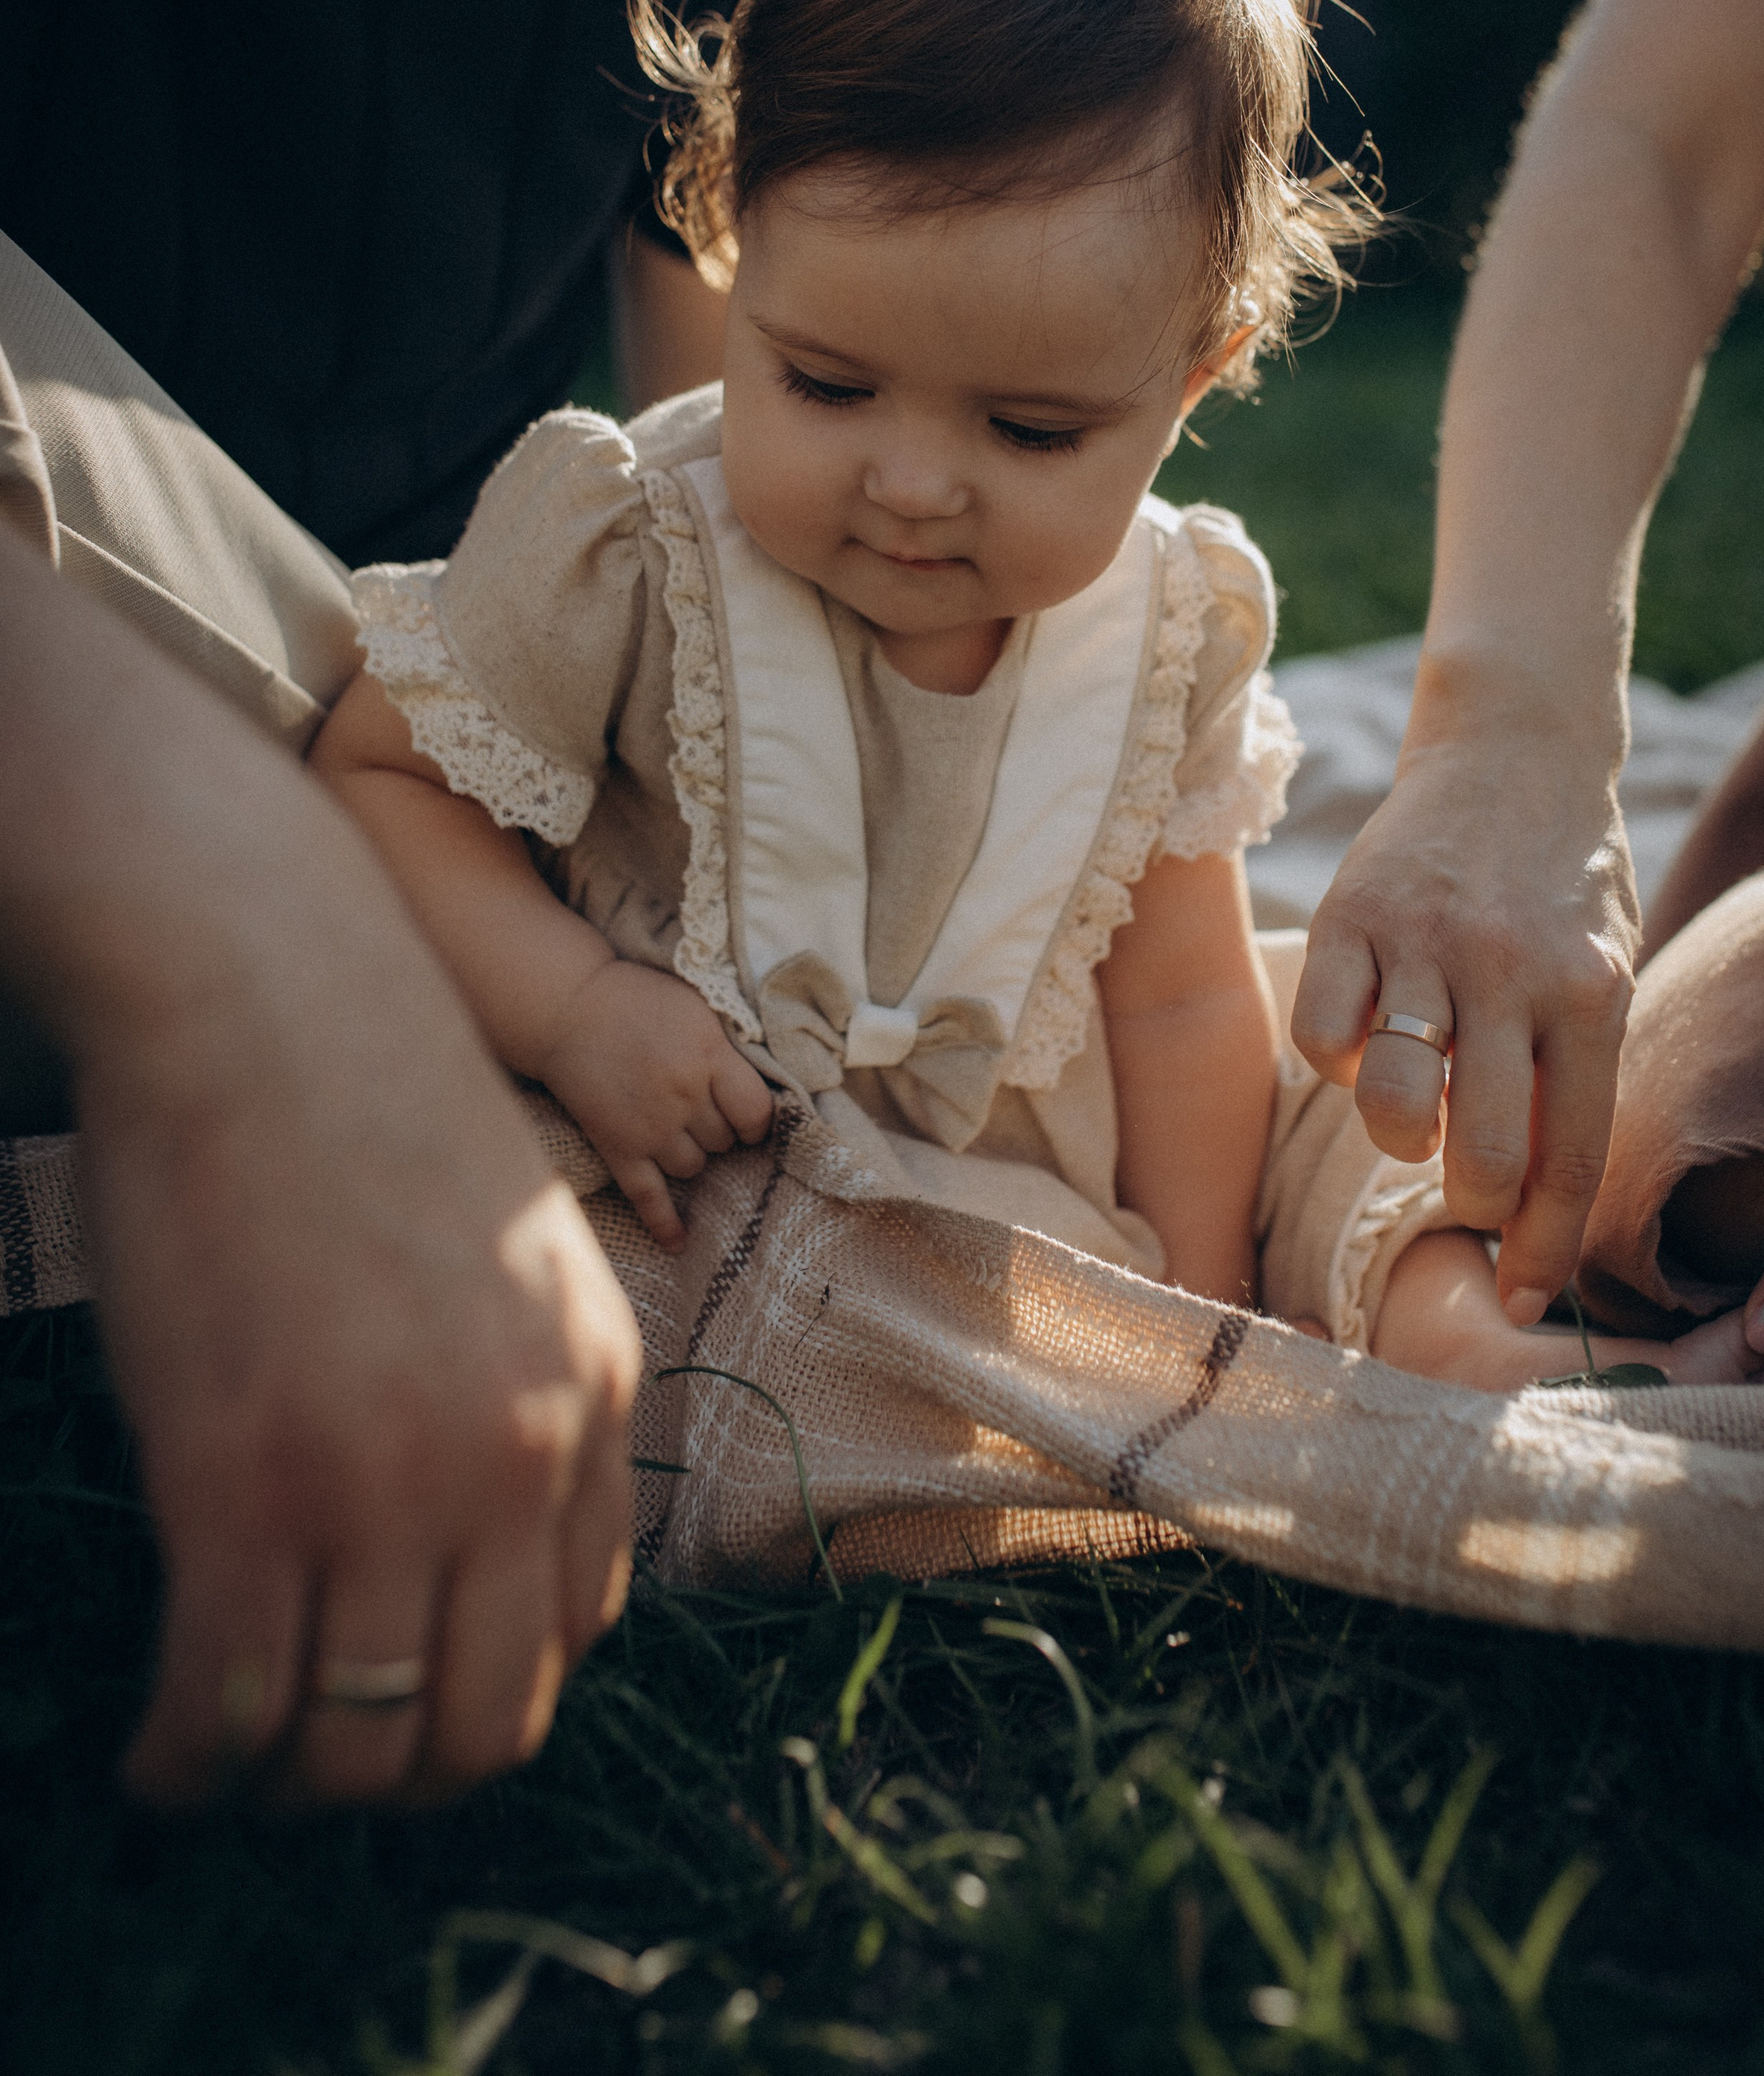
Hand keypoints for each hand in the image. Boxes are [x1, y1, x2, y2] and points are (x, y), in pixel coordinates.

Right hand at [0, 529, 641, 1808]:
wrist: (259, 990)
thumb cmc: (365, 1097)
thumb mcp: (512, 1245)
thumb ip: (518, 1381)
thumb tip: (472, 1523)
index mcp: (594, 1387)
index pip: (578, 1627)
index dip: (489, 1685)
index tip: (413, 1687)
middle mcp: (518, 1453)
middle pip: (485, 1720)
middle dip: (399, 1776)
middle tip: (316, 1763)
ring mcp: (386, 1478)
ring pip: (357, 1743)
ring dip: (286, 1786)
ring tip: (222, 1763)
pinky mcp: (246, 1485)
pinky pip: (231, 1706)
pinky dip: (187, 1764)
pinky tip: (156, 1760)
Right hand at [539, 958, 773, 1248]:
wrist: (566, 1008)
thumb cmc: (637, 1001)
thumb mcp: (695, 1009)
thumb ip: (728, 1048)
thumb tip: (766, 1084)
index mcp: (708, 1055)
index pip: (756, 1112)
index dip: (757, 1120)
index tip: (747, 1116)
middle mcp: (683, 1095)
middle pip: (724, 1141)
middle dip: (720, 1130)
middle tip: (701, 1111)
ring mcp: (650, 1126)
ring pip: (694, 1167)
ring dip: (693, 1156)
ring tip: (677, 1132)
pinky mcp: (618, 1147)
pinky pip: (647, 1196)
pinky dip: (664, 1223)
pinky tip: (679, 1243)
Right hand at [1290, 725, 1637, 1322]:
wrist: (1514, 749)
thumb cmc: (1563, 885)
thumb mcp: (1602, 972)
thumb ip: (1571, 1076)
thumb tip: (1529, 1209)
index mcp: (1591, 992)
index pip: (1570, 1158)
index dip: (1546, 1248)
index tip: (1530, 1298)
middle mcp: (1509, 970)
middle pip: (1481, 1155)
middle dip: (1476, 1210)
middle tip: (1472, 1195)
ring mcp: (1424, 940)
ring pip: (1389, 1104)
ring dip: (1400, 1141)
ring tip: (1420, 1116)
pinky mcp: (1351, 912)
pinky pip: (1322, 1035)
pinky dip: (1337, 1062)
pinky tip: (1367, 1040)